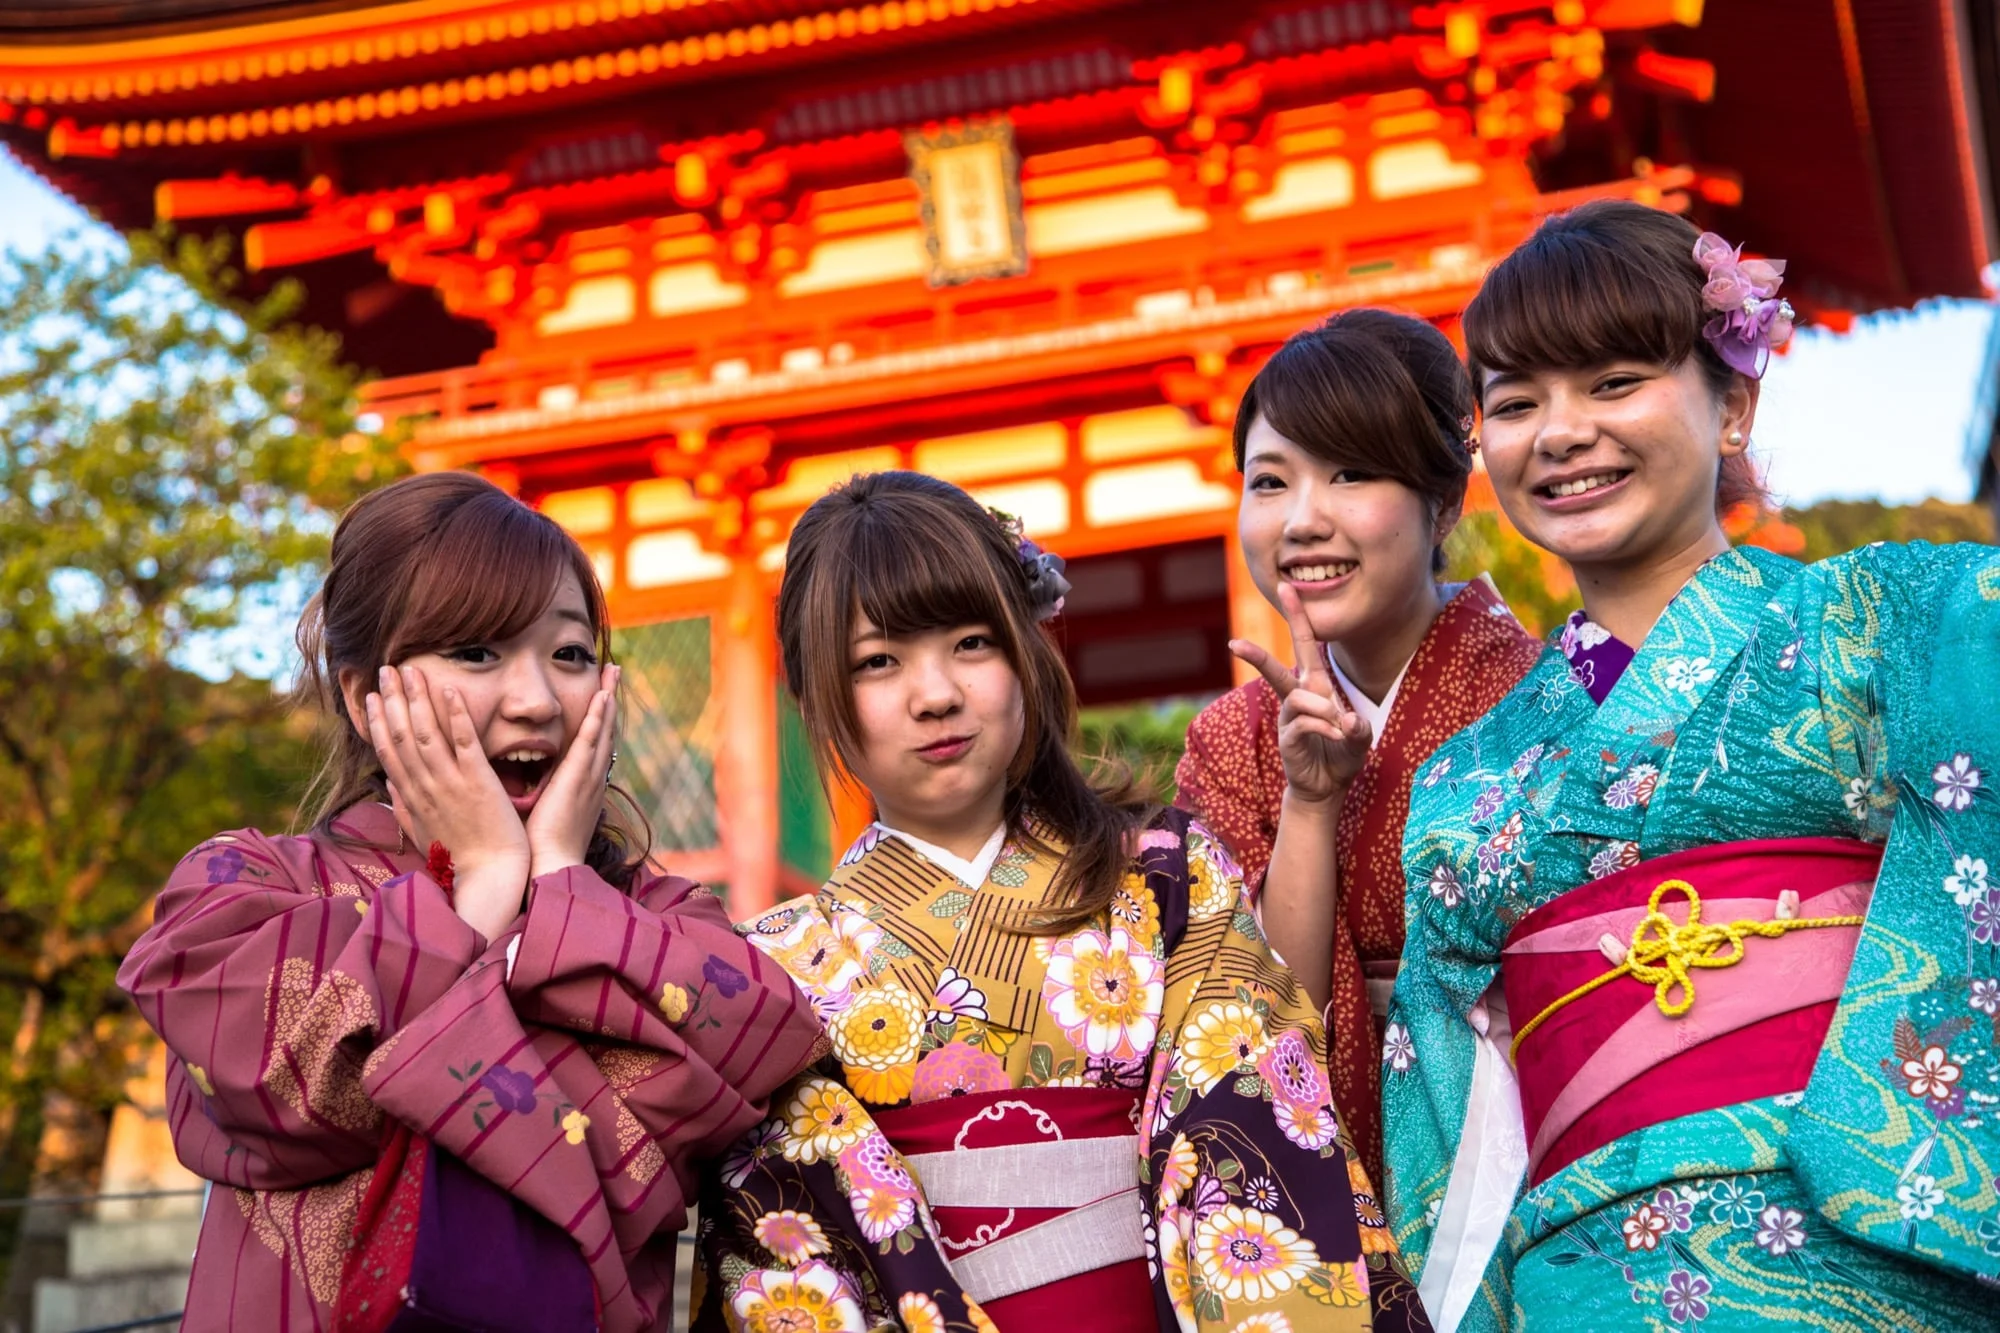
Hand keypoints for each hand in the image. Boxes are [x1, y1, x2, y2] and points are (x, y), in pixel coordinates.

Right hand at [366, 664, 530, 940]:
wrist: (487, 878)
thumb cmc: (459, 858)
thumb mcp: (422, 833)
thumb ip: (405, 807)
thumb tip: (392, 785)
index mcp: (412, 796)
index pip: (389, 751)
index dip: (379, 721)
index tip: (373, 697)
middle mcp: (425, 785)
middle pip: (402, 735)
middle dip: (393, 699)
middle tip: (386, 668)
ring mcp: (450, 782)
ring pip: (426, 732)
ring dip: (417, 698)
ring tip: (410, 670)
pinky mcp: (478, 781)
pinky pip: (464, 741)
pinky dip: (455, 714)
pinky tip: (449, 689)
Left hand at [525, 664, 618, 881]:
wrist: (549, 868)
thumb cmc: (539, 850)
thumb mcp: (542, 815)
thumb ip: (537, 796)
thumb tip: (522, 786)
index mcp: (582, 787)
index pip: (593, 745)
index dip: (599, 718)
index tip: (600, 696)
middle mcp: (591, 778)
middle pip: (605, 730)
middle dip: (610, 699)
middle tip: (615, 672)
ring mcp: (588, 777)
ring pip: (603, 729)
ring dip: (609, 698)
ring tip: (614, 671)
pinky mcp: (577, 779)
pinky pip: (590, 741)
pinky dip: (598, 717)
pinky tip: (602, 696)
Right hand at [1228, 583, 1370, 806]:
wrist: (1328, 787)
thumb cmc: (1342, 755)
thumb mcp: (1361, 738)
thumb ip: (1359, 728)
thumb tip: (1349, 721)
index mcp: (1316, 685)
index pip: (1305, 644)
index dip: (1297, 615)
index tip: (1285, 587)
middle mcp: (1299, 697)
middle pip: (1276, 669)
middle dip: (1256, 655)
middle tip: (1234, 644)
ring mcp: (1290, 718)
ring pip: (1299, 698)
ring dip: (1323, 709)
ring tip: (1340, 727)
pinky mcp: (1287, 739)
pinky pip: (1304, 724)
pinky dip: (1325, 728)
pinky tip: (1337, 736)